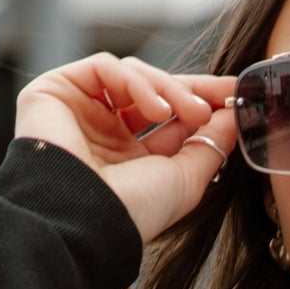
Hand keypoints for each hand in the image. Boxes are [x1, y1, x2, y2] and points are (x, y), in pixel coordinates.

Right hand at [14, 53, 237, 244]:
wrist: (86, 220)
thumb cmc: (133, 211)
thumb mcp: (187, 178)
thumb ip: (211, 144)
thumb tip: (233, 115)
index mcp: (129, 158)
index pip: (168, 116)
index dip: (202, 101)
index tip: (235, 96)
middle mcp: (102, 133)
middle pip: (151, 90)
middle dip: (190, 91)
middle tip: (219, 100)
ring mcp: (77, 111)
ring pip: (131, 75)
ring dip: (167, 89)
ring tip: (188, 113)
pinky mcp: (54, 92)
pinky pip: (104, 67)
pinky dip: (137, 81)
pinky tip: (156, 109)